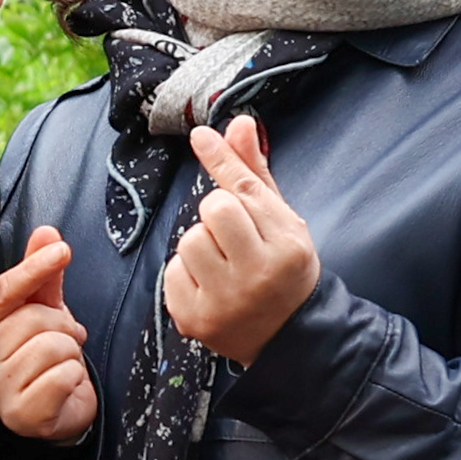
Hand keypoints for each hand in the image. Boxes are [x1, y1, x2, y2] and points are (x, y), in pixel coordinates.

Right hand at [0, 226, 100, 441]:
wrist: (55, 411)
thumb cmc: (42, 357)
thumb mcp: (41, 310)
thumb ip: (40, 274)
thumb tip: (46, 233)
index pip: (1, 292)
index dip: (33, 269)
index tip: (61, 250)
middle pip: (33, 319)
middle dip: (61, 326)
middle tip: (61, 341)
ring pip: (53, 346)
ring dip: (70, 353)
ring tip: (60, 364)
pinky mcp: (20, 414)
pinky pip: (64, 375)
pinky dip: (75, 378)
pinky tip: (63, 386)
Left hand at [158, 115, 318, 363]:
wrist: (287, 336)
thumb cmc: (283, 269)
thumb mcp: (281, 221)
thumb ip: (255, 174)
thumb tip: (238, 123)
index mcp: (288, 246)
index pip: (244, 191)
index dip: (221, 160)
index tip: (201, 135)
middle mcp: (259, 274)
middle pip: (213, 209)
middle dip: (218, 215)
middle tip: (234, 238)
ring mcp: (226, 300)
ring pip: (189, 239)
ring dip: (201, 245)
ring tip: (224, 265)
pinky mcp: (195, 319)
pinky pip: (172, 271)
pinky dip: (186, 274)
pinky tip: (210, 287)